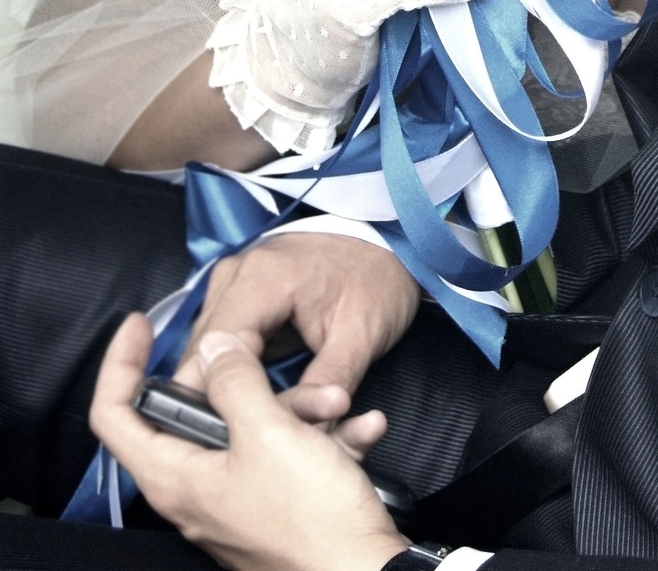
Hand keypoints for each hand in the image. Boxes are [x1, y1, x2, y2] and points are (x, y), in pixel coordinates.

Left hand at [93, 315, 402, 570]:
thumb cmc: (310, 516)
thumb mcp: (270, 432)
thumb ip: (235, 380)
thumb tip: (212, 346)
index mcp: (176, 476)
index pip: (114, 416)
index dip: (120, 363)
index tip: (139, 324)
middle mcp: (197, 490)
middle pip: (197, 413)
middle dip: (246, 378)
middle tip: (274, 357)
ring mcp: (236, 497)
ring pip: (254, 428)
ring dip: (300, 407)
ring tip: (338, 404)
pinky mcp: (274, 503)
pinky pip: (289, 453)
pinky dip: (322, 437)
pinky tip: (360, 429)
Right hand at [176, 233, 420, 425]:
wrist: (388, 241)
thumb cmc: (377, 281)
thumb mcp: (363, 335)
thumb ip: (328, 381)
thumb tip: (302, 431)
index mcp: (262, 278)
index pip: (213, 350)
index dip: (212, 400)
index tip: (224, 441)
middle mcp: (235, 275)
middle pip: (201, 354)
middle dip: (216, 400)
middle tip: (238, 443)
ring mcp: (232, 282)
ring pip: (205, 352)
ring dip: (221, 388)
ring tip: (247, 424)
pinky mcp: (238, 294)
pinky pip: (220, 343)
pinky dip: (230, 373)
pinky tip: (249, 401)